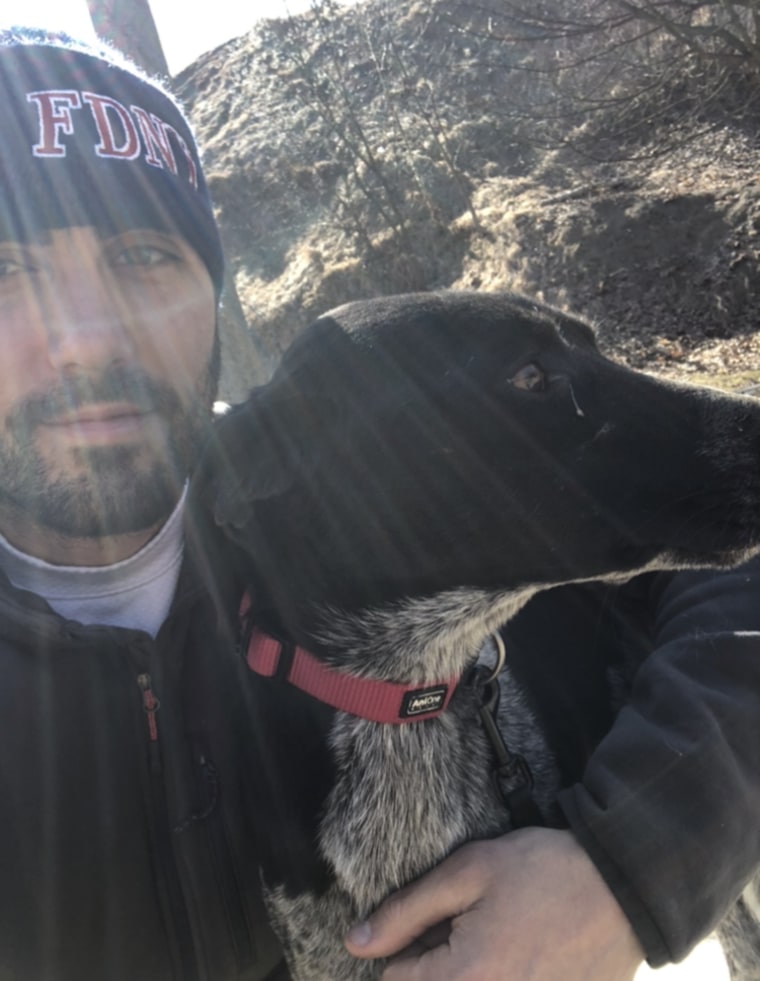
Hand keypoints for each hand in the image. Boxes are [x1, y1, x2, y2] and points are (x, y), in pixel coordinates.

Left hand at [344, 828, 643, 979]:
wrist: (626, 886)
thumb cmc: (544, 872)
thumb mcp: (469, 872)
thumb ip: (407, 911)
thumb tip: (354, 944)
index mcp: (464, 978)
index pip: (396, 979)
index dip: (403, 943)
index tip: (433, 917)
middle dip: (436, 960)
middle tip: (466, 925)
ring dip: (469, 967)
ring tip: (499, 934)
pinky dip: (503, 971)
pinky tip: (523, 949)